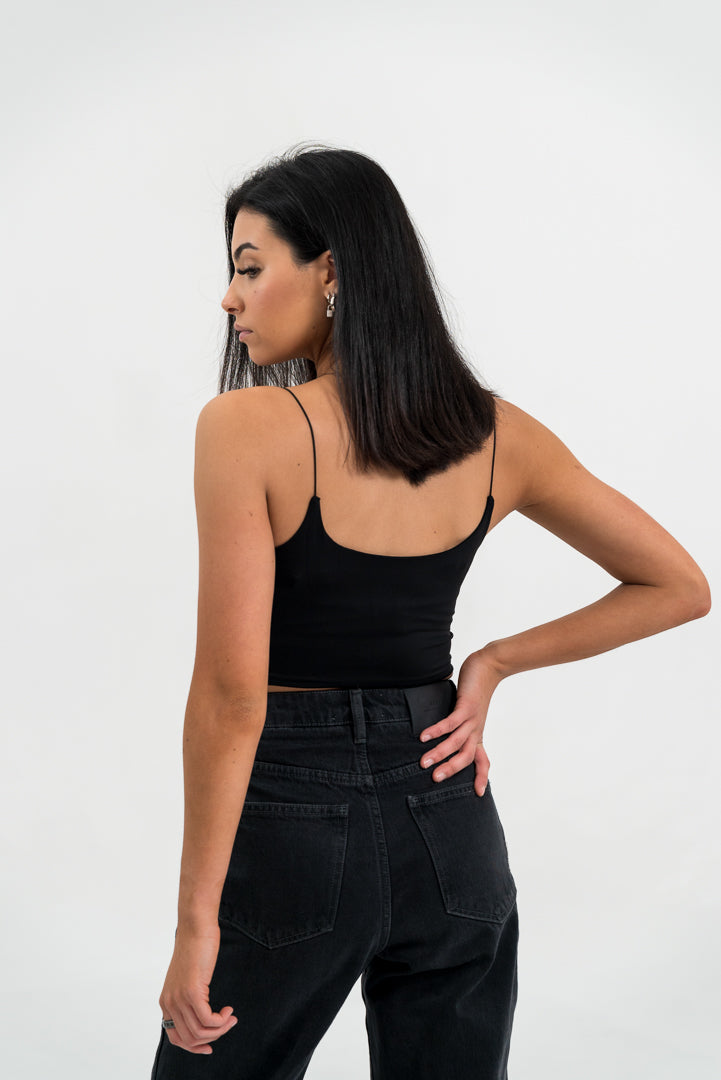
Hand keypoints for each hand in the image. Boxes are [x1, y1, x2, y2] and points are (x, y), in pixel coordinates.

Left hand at [158, 922, 236, 1054]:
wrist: (196, 928)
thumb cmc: (196, 949)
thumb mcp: (188, 978)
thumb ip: (189, 997)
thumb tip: (202, 1016)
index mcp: (166, 1002)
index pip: (176, 1038)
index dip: (195, 1047)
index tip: (210, 1046)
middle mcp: (169, 1004)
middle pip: (190, 1039)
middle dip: (212, 1038)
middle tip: (227, 1025)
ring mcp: (179, 999)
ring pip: (200, 1032)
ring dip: (220, 1029)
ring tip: (231, 1017)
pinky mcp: (192, 992)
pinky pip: (208, 1020)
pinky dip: (221, 1020)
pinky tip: (229, 1010)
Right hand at [418, 649, 504, 795]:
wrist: (489, 667)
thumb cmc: (476, 690)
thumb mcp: (469, 712)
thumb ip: (459, 724)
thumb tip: (443, 733)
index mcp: (477, 734)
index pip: (482, 761)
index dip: (481, 777)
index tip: (478, 793)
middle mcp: (476, 730)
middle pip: (466, 757)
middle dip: (451, 769)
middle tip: (435, 780)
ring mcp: (472, 719)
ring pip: (456, 742)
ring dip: (440, 753)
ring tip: (423, 762)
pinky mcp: (466, 707)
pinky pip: (451, 723)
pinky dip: (437, 730)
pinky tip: (424, 736)